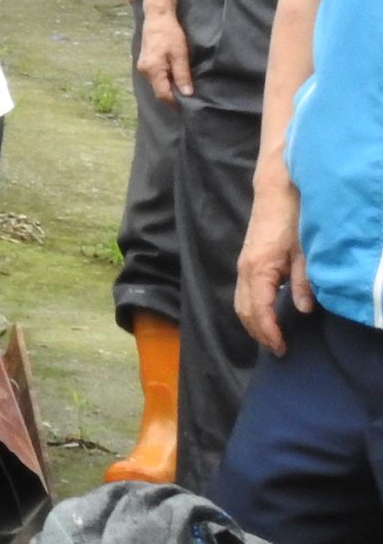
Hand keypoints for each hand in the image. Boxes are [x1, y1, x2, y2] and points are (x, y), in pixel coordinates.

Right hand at [139, 6, 192, 103]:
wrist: (157, 18)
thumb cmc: (170, 35)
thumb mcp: (180, 55)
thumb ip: (182, 75)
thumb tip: (187, 94)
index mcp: (152, 70)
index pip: (163, 94)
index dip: (175, 103)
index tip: (188, 107)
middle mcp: (144, 71)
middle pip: (158, 91)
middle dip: (172, 97)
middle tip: (189, 99)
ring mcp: (142, 68)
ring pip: (157, 85)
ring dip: (169, 88)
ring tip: (184, 88)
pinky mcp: (144, 64)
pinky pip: (155, 78)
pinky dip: (165, 81)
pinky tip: (175, 79)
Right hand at [235, 185, 314, 353]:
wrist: (276, 194)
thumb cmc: (292, 220)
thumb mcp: (304, 252)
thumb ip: (303, 282)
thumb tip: (303, 309)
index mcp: (258, 271)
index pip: (259, 311)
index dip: (270, 332)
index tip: (282, 348)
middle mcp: (244, 271)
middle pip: (244, 311)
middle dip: (259, 333)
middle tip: (278, 350)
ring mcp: (242, 267)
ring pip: (239, 304)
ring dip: (252, 324)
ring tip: (270, 338)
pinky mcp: (245, 263)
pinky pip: (242, 294)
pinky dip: (250, 311)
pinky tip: (264, 316)